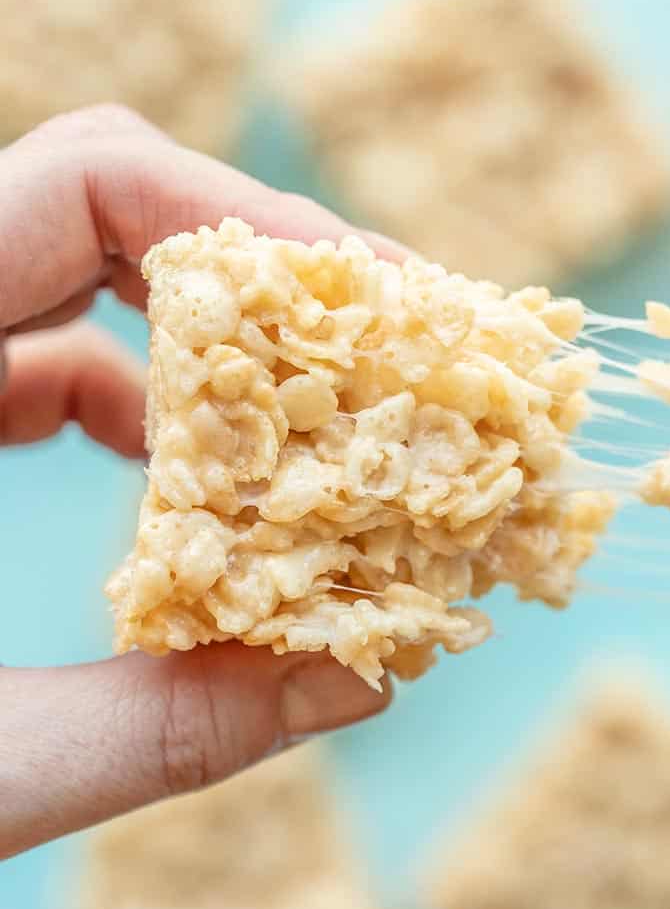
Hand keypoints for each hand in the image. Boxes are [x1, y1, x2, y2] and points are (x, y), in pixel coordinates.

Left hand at [0, 106, 396, 858]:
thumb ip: (152, 729)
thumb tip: (357, 686)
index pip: (86, 179)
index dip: (253, 222)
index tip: (384, 312)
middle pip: (101, 214)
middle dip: (266, 285)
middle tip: (395, 366)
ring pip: (77, 299)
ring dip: (214, 365)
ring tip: (325, 451)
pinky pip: (35, 370)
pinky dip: (138, 421)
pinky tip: (198, 505)